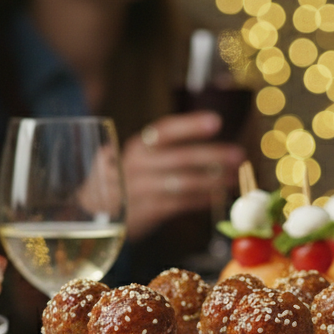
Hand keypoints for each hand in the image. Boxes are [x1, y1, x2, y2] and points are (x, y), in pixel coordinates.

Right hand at [122, 111, 245, 240]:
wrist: (94, 212)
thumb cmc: (124, 180)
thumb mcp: (136, 158)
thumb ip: (163, 150)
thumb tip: (208, 138)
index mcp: (138, 147)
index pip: (166, 131)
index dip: (191, 126)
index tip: (216, 121)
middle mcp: (138, 165)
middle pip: (180, 158)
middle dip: (213, 156)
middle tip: (239, 154)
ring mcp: (141, 190)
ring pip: (184, 184)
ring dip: (213, 181)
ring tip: (233, 177)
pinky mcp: (146, 212)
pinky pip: (180, 204)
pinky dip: (202, 200)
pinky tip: (217, 195)